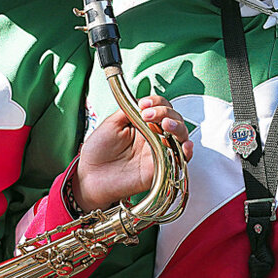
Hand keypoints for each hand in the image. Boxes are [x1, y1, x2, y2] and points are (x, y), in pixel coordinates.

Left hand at [73, 95, 192, 212]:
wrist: (90, 176)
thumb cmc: (98, 152)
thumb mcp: (111, 123)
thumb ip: (129, 110)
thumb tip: (143, 101)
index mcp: (143, 124)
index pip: (161, 107)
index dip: (157, 102)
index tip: (144, 104)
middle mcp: (154, 137)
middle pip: (174, 119)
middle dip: (166, 112)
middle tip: (148, 115)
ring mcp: (159, 152)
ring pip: (181, 135)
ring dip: (177, 126)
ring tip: (165, 124)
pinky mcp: (162, 168)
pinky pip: (181, 159)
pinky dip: (187, 151)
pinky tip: (184, 144)